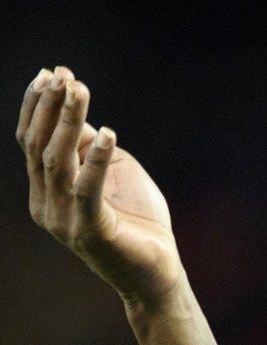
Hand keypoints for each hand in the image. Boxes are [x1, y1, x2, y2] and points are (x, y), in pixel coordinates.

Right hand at [17, 67, 181, 304]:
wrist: (157, 272)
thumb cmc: (138, 220)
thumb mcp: (114, 171)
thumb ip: (91, 146)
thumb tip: (75, 109)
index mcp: (47, 190)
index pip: (32, 142)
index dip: (39, 106)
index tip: (51, 72)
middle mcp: (47, 205)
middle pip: (39, 147)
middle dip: (50, 107)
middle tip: (63, 75)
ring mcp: (64, 220)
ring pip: (58, 162)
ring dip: (68, 122)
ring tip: (80, 91)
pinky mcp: (90, 231)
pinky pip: (87, 190)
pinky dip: (96, 160)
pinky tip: (107, 133)